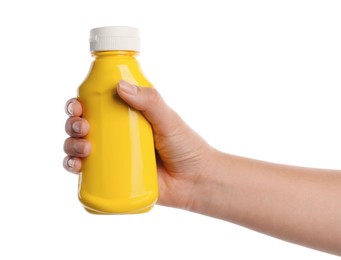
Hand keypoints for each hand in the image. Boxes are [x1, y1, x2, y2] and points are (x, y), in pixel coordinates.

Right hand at [64, 80, 216, 208]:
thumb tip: (120, 86)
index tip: (77, 105)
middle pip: (83, 126)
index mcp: (127, 117)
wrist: (196, 181)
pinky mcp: (114, 179)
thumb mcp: (169, 119)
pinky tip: (76, 166)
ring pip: (80, 148)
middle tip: (82, 127)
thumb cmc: (186, 147)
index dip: (80, 104)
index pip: (97, 106)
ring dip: (71, 145)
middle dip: (73, 124)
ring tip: (84, 149)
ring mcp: (114, 158)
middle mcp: (117, 136)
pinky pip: (88, 173)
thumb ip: (151, 101)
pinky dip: (74, 168)